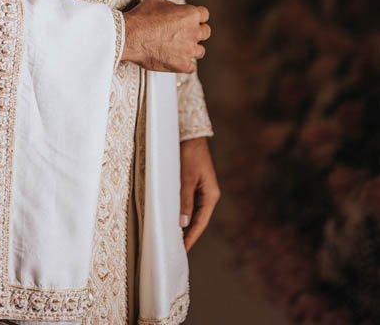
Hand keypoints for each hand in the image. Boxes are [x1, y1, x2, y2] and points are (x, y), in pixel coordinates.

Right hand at [121, 0, 210, 72]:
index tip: (193, 20)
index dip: (198, 17)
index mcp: (190, 14)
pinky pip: (192, 67)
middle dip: (197, 32)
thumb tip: (173, 9)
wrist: (130, 37)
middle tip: (187, 33)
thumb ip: (171, 5)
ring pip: (200, 51)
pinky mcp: (182, 65)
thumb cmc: (141, 18)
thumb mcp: (157, 0)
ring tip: (181, 48)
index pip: (204, 14)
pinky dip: (186, 64)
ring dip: (192, 49)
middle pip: (205, 32)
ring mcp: (189, 50)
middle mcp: (193, 32)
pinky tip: (179, 60)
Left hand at [179, 137, 219, 251]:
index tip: (182, 250)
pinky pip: (187, 201)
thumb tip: (183, 223)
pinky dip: (180, 210)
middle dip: (188, 232)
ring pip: (192, 210)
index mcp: (211, 195)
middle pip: (198, 218)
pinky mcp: (193, 183)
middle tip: (175, 247)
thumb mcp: (185, 178)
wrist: (189, 133)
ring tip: (172, 236)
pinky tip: (172, 216)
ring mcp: (201, 188)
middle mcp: (208, 194)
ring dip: (183, 222)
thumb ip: (184, 200)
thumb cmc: (189, 154)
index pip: (201, 222)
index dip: (191, 236)